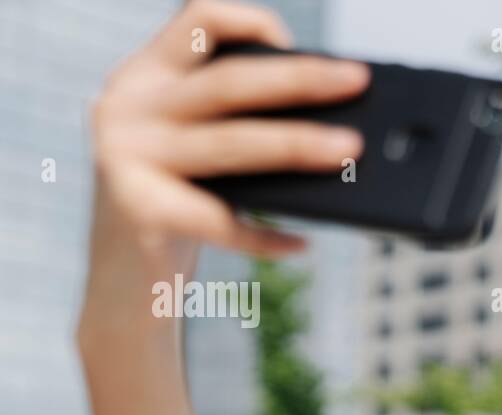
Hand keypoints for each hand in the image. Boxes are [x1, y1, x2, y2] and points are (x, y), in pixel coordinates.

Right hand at [78, 0, 369, 342]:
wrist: (123, 281)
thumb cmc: (179, 206)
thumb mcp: (197, 151)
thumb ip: (237, 124)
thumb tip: (334, 122)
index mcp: (144, 78)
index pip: (196, 21)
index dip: (249, 21)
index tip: (296, 43)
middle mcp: (127, 108)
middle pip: (228, 82)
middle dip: (301, 80)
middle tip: (358, 82)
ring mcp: (127, 158)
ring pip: (232, 144)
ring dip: (299, 146)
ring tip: (350, 151)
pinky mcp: (140, 212)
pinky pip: (221, 221)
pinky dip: (267, 237)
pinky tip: (301, 245)